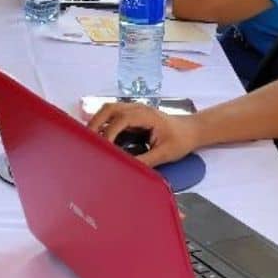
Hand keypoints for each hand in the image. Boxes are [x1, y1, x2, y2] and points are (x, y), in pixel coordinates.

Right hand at [86, 101, 200, 167]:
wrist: (191, 130)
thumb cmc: (180, 140)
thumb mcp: (165, 154)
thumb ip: (145, 161)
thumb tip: (127, 168)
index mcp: (146, 115)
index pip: (121, 120)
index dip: (109, 133)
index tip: (103, 148)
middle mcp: (137, 108)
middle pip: (109, 109)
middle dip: (95, 123)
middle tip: (87, 141)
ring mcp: (134, 109)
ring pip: (109, 109)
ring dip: (97, 121)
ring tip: (89, 138)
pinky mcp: (132, 114)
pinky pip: (113, 114)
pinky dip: (102, 122)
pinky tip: (98, 136)